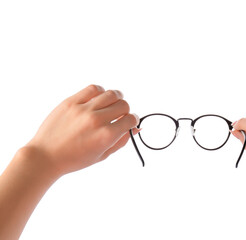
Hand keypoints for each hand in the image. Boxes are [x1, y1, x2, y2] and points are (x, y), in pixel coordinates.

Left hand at [25, 84, 139, 175]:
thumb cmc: (75, 159)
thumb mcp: (102, 155)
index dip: (133, 120)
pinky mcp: (71, 102)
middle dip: (125, 110)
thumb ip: (122, 141)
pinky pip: (93, 89)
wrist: (45, 156)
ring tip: (112, 104)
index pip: (131, 119)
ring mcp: (83, 109)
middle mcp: (97, 120)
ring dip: (116, 98)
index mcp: (106, 136)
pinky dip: (100, 92)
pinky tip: (98, 99)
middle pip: (123, 105)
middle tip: (119, 115)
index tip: (130, 121)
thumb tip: (136, 128)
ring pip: (111, 94)